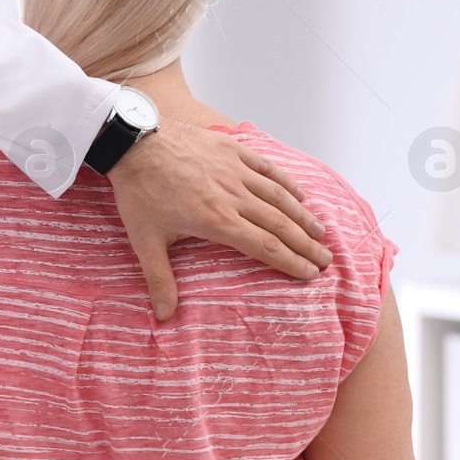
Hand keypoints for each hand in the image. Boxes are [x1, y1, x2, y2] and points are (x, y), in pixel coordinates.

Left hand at [106, 118, 332, 320]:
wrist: (132, 143)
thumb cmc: (138, 192)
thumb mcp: (145, 241)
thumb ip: (160, 279)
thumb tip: (165, 317)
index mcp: (216, 220)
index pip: (264, 246)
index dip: (290, 261)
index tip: (310, 273)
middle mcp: (233, 195)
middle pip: (280, 223)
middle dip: (306, 244)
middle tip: (326, 259)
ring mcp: (234, 170)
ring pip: (279, 196)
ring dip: (303, 215)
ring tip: (320, 232)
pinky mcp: (231, 149)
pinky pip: (267, 167)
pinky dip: (286, 182)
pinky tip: (300, 194)